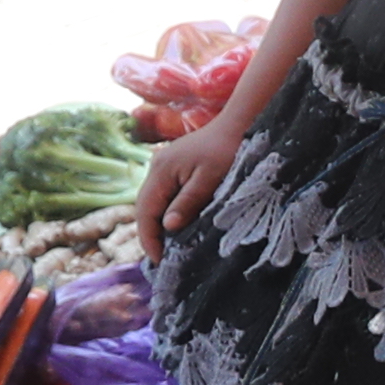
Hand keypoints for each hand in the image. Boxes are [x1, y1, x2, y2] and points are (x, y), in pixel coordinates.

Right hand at [135, 111, 248, 247]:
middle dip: (150, 234)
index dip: (149, 238)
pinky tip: (175, 225)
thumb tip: (167, 227)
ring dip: (157, 223)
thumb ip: (187, 202)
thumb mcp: (209, 180)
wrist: (239, 123)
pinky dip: (165, 211)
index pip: (145, 211)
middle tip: (162, 260)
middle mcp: (156, 167)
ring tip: (168, 248)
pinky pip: (163, 193)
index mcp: (161, 171)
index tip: (159, 261)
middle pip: (145, 207)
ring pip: (153, 201)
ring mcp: (163, 165)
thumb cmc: (227, 150)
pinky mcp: (174, 166)